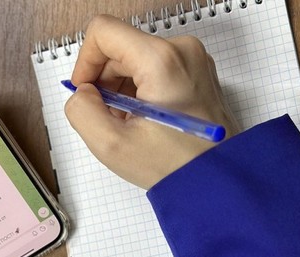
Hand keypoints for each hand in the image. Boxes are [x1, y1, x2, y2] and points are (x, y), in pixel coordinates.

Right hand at [65, 15, 239, 188]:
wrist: (219, 180)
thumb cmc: (178, 166)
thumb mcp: (112, 145)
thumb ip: (81, 111)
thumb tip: (81, 93)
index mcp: (161, 60)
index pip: (103, 32)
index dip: (85, 62)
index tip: (87, 92)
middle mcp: (181, 50)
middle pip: (120, 47)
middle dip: (105, 83)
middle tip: (112, 119)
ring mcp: (192, 59)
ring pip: (135, 60)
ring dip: (121, 91)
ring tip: (131, 125)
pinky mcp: (196, 71)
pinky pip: (153, 69)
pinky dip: (140, 92)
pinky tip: (145, 121)